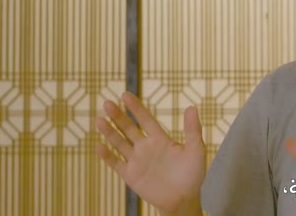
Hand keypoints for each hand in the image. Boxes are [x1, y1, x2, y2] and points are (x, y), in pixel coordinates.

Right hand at [95, 91, 205, 213]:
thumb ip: (193, 129)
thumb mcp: (196, 149)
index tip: (125, 95)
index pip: (145, 119)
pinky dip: (107, 156)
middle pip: (128, 128)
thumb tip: (192, 107)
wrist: (184, 199)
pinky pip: (116, 163)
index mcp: (160, 139)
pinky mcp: (131, 175)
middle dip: (118, 116)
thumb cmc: (192, 174)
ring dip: (109, 132)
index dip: (135, 108)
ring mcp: (137, 160)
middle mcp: (146, 147)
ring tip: (99, 119)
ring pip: (119, 143)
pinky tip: (100, 146)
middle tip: (107, 103)